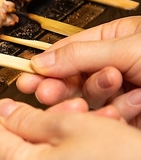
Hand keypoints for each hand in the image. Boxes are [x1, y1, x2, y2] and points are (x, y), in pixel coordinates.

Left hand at [0, 98, 140, 159]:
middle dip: (39, 125)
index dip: (6, 114)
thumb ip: (27, 117)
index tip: (18, 102)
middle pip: (16, 151)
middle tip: (68, 110)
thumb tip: (3, 112)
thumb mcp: (69, 124)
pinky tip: (88, 149)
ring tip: (85, 125)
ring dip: (54, 141)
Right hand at [17, 16, 140, 122]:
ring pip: (89, 99)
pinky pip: (107, 119)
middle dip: (59, 86)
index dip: (47, 65)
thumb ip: (80, 55)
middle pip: (72, 78)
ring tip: (113, 84)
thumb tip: (41, 61)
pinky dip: (115, 114)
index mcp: (112, 40)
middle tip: (45, 93)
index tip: (29, 76)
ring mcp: (121, 93)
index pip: (68, 51)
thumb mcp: (126, 48)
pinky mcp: (128, 118)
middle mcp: (113, 66)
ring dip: (97, 94)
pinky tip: (132, 102)